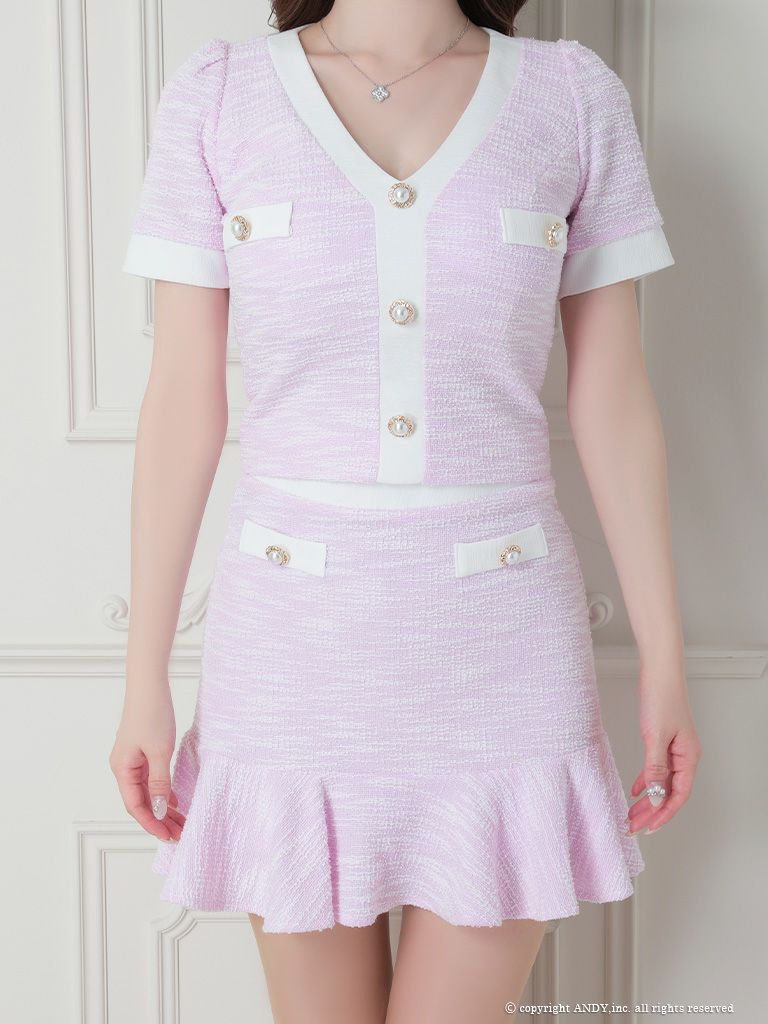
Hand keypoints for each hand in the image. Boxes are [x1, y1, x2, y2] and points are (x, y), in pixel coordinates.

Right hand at [109, 682, 185, 841]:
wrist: (149, 685)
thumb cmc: (152, 714)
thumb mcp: (160, 751)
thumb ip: (159, 782)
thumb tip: (159, 809)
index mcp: (122, 769)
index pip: (136, 806)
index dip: (152, 824)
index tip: (169, 836)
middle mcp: (123, 767)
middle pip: (141, 801)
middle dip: (160, 819)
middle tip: (180, 833)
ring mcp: (132, 759)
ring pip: (147, 791)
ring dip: (162, 807)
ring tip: (180, 821)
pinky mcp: (141, 751)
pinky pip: (150, 778)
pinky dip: (162, 791)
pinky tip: (175, 800)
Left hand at [625, 663, 701, 835]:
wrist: (660, 672)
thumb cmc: (661, 699)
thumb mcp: (655, 737)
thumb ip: (655, 769)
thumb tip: (655, 798)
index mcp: (688, 757)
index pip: (678, 795)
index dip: (663, 814)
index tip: (648, 829)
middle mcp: (685, 756)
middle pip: (670, 792)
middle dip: (652, 812)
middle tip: (633, 827)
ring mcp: (675, 749)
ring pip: (662, 782)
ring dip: (648, 800)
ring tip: (632, 814)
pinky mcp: (664, 741)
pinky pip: (657, 769)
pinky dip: (646, 781)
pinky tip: (636, 791)